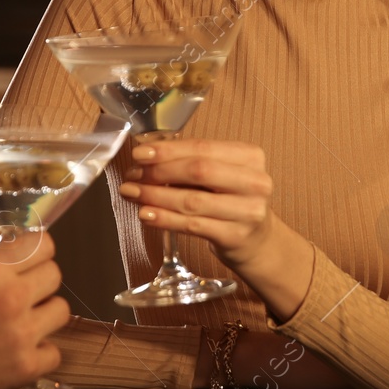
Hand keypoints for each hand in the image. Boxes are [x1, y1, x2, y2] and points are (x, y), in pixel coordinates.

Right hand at [0, 232, 68, 388]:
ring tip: (20, 326)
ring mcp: (21, 333)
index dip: (37, 253)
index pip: (43, 244)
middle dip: (39, 284)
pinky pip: (53, 351)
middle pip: (55, 275)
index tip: (32, 262)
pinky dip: (38, 355)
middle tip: (22, 297)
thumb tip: (16, 256)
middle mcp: (9, 296)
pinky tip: (17, 354)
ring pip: (60, 310)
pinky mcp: (26, 366)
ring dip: (43, 317)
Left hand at [117, 138, 279, 270]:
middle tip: (133, 175)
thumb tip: (146, 158)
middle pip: (199, 171)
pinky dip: (164, 218)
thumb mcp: (221, 174)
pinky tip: (146, 214)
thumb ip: (191, 162)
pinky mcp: (235, 236)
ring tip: (132, 193)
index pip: (203, 147)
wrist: (256, 240)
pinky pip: (192, 225)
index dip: (168, 150)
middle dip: (159, 172)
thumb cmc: (231, 200)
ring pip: (191, 200)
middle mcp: (255, 182)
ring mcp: (248, 211)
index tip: (140, 153)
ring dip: (155, 196)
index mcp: (250, 156)